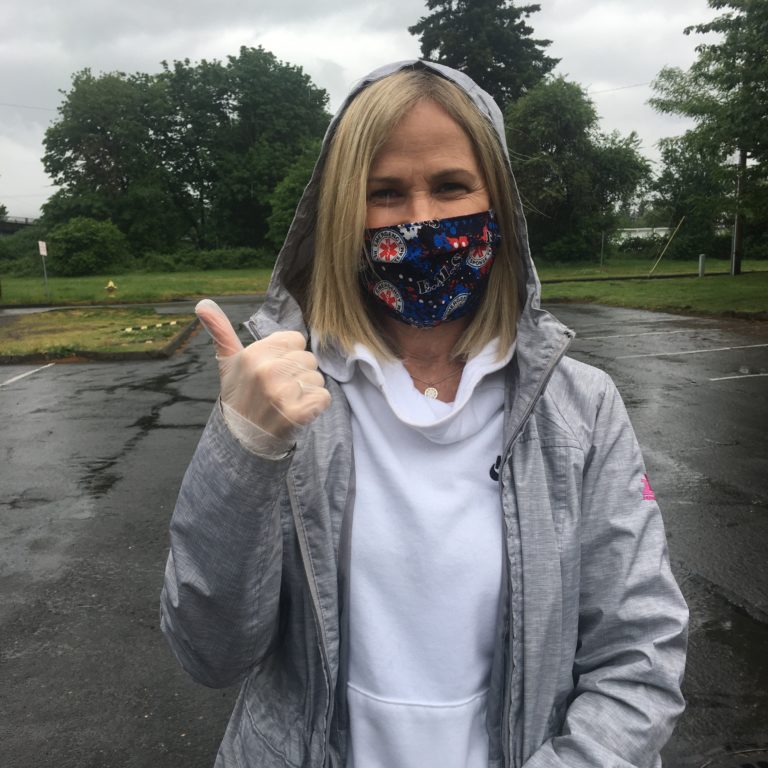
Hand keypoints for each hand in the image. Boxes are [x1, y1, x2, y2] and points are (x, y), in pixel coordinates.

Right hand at [195, 299, 330, 439]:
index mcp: (253, 354)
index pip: (296, 339)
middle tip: (278, 390)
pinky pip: (323, 397)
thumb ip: (221, 332)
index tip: (272, 371)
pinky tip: (296, 413)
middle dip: (298, 374)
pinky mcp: (297, 413)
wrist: (243, 439)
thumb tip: (203, 304)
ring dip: (307, 392)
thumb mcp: (228, 364)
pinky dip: (315, 406)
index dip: (288, 355)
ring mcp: (282, 393)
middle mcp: (267, 371)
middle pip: (308, 359)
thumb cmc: (240, 397)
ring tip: (286, 402)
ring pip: (317, 379)